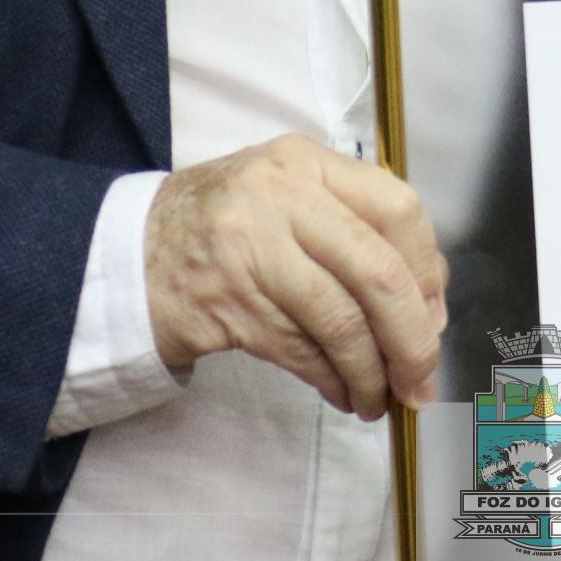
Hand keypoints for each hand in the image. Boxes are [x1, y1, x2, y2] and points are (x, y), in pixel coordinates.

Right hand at [142, 135, 447, 420]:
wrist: (127, 254)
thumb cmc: (226, 229)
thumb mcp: (289, 199)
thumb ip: (357, 231)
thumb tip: (429, 300)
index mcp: (306, 163)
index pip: (397, 208)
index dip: (426, 271)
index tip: (433, 316)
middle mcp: (282, 195)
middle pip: (377, 270)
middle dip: (411, 336)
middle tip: (420, 377)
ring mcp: (251, 248)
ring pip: (340, 321)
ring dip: (369, 372)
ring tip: (376, 397)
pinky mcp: (227, 303)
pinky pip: (301, 351)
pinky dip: (331, 380)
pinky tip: (340, 392)